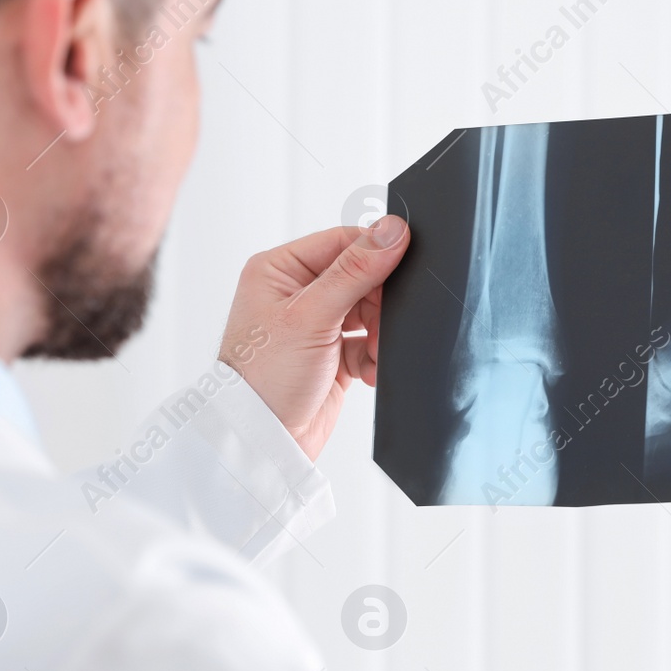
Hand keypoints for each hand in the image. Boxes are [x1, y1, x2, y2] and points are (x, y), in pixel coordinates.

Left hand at [219, 215, 409, 459]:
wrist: (263, 440)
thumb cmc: (266, 376)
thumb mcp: (312, 315)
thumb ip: (355, 271)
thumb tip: (393, 230)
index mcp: (279, 269)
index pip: (341, 241)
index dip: (375, 252)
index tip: (406, 260)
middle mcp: (295, 293)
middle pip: (360, 277)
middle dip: (378, 303)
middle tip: (380, 324)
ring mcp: (314, 325)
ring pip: (368, 312)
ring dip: (378, 332)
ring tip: (372, 352)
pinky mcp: (330, 355)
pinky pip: (367, 344)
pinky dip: (373, 357)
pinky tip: (367, 371)